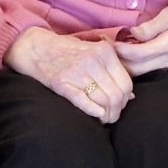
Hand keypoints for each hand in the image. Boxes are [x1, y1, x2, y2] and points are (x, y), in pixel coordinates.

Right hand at [6, 27, 133, 122]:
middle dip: (116, 111)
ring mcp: (78, 73)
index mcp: (105, 52)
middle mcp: (94, 61)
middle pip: (116, 96)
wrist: (37, 48)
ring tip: (103, 119)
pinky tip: (95, 115)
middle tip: (111, 116)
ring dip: (106, 116)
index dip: (125, 100)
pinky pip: (84, 102)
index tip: (119, 105)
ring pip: (104, 102)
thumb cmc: (68, 52)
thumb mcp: (95, 52)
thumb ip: (112, 70)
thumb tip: (129, 96)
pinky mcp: (62, 84)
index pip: (126, 84)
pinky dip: (93, 112)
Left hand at [113, 0, 167, 75]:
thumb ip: (150, 26)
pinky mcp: (161, 66)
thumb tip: (133, 34)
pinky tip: (117, 56)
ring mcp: (166, 65)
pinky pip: (140, 69)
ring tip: (107, 52)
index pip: (141, 53)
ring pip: (137, 72)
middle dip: (118, 60)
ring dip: (121, 64)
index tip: (108, 42)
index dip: (122, 49)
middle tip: (102, 49)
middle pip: (137, 67)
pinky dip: (128, 64)